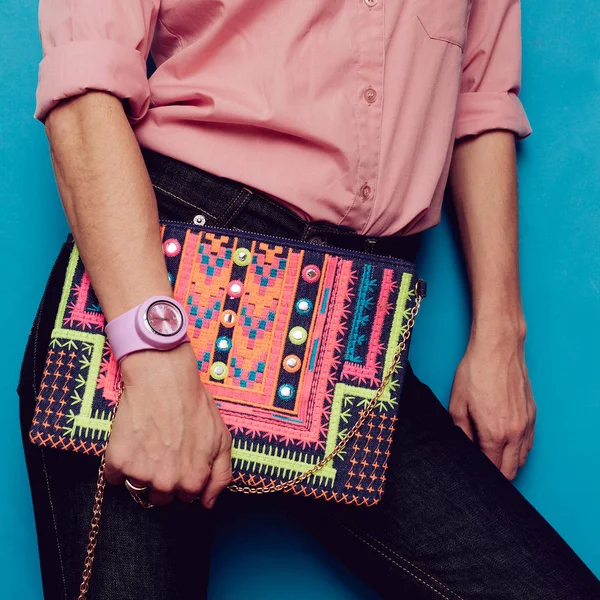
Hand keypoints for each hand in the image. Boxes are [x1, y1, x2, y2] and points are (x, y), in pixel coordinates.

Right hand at [105, 343, 231, 506]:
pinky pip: (114, 477)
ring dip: (140, 471)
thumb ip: (220, 475)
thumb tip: (209, 503)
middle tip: (162, 449)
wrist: (164, 379)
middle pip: (159, 497)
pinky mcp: (118, 462)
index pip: (185, 496)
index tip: (179, 458)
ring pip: (136, 488)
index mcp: (193, 480)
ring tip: (147, 443)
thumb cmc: (193, 404)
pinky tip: (131, 441)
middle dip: (161, 477)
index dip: (182, 475)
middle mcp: (166, 483)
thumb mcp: (221, 438)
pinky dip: (120, 462)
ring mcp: (141, 474)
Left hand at [448, 330, 535, 479]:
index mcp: (494, 433)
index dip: (481, 471)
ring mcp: (527, 424)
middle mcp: (515, 433)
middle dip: (497, 473)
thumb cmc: (475, 372)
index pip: (493, 468)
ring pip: (522, 459)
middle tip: (481, 464)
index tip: (472, 467)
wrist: (498, 349)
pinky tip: (505, 441)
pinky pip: (529, 443)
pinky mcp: (533, 414)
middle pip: (511, 470)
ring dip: (509, 462)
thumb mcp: (457, 403)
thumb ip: (461, 431)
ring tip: (492, 452)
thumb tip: (464, 447)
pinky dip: (519, 449)